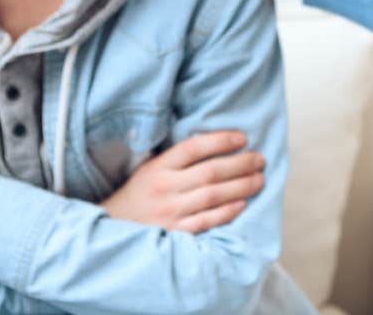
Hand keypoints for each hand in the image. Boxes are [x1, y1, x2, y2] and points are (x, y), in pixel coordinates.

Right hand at [101, 131, 264, 233]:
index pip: (194, 147)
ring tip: (259, 179)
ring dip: (240, 187)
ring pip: (212, 196)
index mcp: (158, 167)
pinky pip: (205, 222)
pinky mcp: (174, 234)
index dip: (221, 140)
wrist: (111, 231)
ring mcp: (169, 213)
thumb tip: (215, 143)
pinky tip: (242, 204)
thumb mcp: (150, 168)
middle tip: (260, 159)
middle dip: (240, 164)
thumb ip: (176, 158)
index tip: (242, 137)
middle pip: (210, 172)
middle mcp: (165, 188)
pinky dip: (226, 213)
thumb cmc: (138, 194)